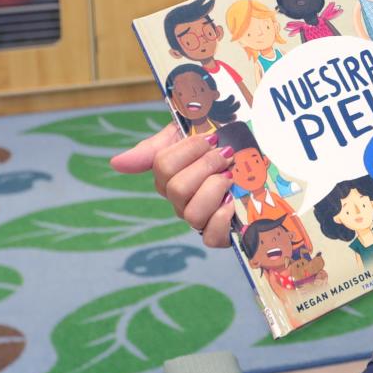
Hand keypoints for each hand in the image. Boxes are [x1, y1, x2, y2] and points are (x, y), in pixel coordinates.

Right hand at [109, 123, 236, 247]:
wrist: (258, 151)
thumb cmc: (222, 143)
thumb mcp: (188, 134)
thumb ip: (154, 148)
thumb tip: (115, 163)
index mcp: (170, 176)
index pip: (163, 165)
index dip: (190, 149)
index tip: (212, 138)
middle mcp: (180, 201)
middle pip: (177, 189)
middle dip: (207, 166)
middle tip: (227, 156)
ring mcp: (199, 218)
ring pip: (192, 214)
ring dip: (215, 189)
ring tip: (231, 177)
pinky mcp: (221, 234)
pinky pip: (210, 237)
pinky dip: (222, 218)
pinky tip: (234, 201)